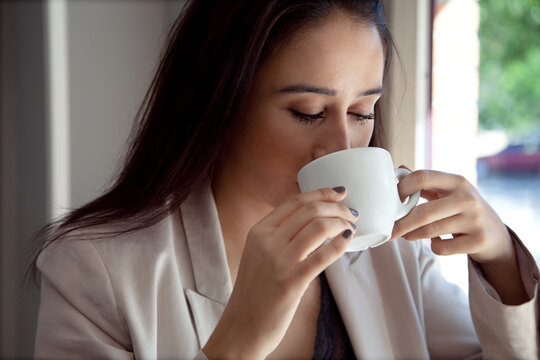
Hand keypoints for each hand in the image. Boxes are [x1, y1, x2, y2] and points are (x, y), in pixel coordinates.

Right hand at [203, 187, 356, 358]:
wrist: (241, 328)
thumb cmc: (253, 293)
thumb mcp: (257, 255)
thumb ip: (277, 237)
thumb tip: (309, 222)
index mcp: (258, 232)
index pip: (294, 202)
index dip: (321, 193)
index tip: (338, 193)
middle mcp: (267, 242)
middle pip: (310, 211)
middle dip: (336, 208)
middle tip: (350, 213)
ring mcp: (279, 261)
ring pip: (319, 227)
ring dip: (341, 223)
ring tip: (350, 227)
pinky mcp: (292, 282)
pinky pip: (323, 255)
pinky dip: (340, 244)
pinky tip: (347, 241)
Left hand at [390, 169, 512, 264]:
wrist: (496, 234)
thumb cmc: (463, 209)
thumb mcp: (449, 192)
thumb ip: (425, 183)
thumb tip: (400, 168)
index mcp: (456, 181)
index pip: (423, 177)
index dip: (402, 188)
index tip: (391, 200)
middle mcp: (467, 198)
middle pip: (423, 212)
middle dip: (401, 224)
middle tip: (388, 231)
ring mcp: (474, 220)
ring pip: (430, 231)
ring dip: (412, 235)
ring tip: (407, 234)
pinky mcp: (478, 241)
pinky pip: (441, 248)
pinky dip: (433, 247)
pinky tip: (437, 242)